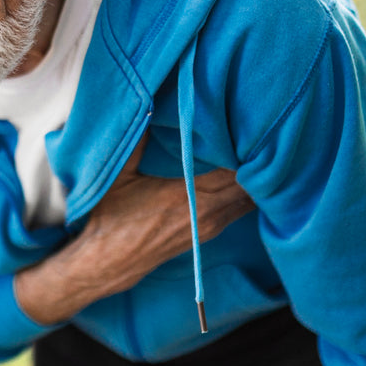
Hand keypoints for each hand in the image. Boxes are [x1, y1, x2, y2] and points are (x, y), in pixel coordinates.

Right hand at [77, 141, 252, 286]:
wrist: (107, 262)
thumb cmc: (109, 217)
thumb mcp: (118, 175)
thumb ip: (136, 140)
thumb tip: (146, 104)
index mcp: (187, 196)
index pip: (233, 170)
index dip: (244, 150)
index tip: (248, 126)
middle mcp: (205, 213)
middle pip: (248, 184)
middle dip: (255, 161)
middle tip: (259, 134)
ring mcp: (209, 226)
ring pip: (248, 199)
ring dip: (254, 178)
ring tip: (256, 152)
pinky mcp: (208, 233)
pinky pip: (239, 210)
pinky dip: (245, 193)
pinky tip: (244, 176)